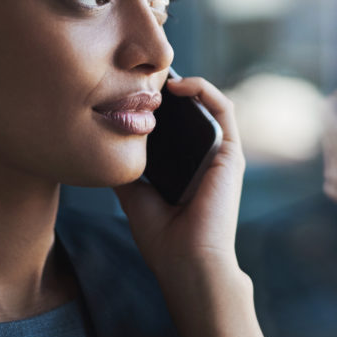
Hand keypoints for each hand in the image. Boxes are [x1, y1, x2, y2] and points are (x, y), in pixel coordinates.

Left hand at [114, 75, 267, 336]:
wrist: (188, 262)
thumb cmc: (163, 239)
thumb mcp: (135, 196)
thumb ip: (127, 170)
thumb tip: (105, 145)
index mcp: (186, 169)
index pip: (175, 128)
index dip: (157, 106)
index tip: (132, 90)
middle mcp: (205, 158)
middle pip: (190, 112)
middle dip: (168, 90)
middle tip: (142, 74)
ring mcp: (221, 154)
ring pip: (208, 104)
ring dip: (186, 83)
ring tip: (156, 74)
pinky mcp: (231, 153)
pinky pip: (224, 109)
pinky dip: (204, 90)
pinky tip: (177, 85)